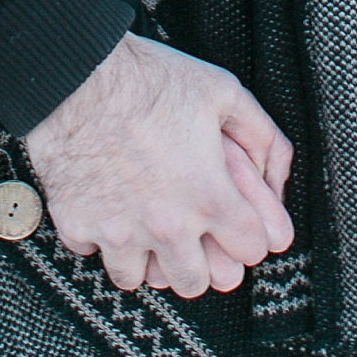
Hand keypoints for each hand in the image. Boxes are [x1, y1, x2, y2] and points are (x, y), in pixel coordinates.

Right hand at [22, 32, 293, 298]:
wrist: (79, 73)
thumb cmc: (152, 79)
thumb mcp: (224, 92)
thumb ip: (262, 136)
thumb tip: (278, 176)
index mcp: (208, 196)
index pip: (250, 251)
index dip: (249, 233)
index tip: (237, 222)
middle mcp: (167, 226)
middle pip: (196, 282)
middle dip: (200, 261)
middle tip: (192, 234)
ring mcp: (119, 232)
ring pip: (140, 280)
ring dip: (146, 258)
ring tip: (147, 227)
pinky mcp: (78, 226)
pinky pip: (93, 254)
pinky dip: (100, 238)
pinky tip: (107, 208)